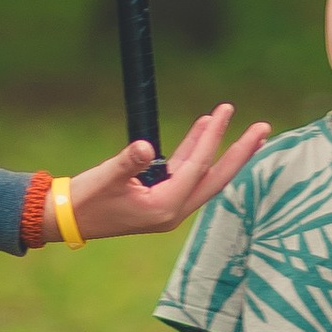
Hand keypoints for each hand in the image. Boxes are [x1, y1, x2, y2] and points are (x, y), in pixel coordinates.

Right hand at [66, 104, 267, 239]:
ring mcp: (169, 207)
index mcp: (164, 208)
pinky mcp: (161, 200)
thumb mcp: (105, 178)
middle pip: (216, 179)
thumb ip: (127, 162)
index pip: (197, 167)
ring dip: (223, 151)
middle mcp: (173, 211)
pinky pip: (188, 174)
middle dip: (241, 153)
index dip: (212, 138)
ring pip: (205, 176)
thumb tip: (145, 146)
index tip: (224, 111)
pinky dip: (198, 152)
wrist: (67, 220)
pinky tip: (205, 131)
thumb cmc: (85, 200)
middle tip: (264, 129)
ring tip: (246, 130)